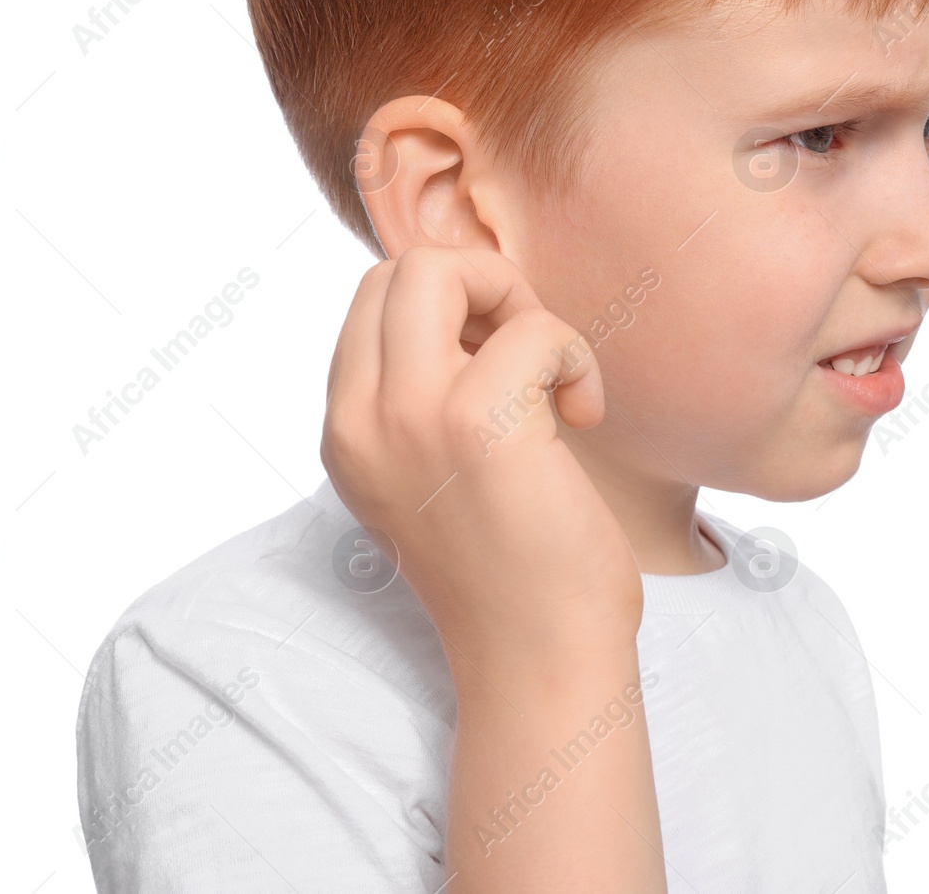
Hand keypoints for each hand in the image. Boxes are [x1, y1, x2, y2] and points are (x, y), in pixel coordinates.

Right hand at [320, 245, 642, 673]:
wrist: (539, 659)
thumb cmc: (510, 569)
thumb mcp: (426, 479)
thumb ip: (416, 402)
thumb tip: (467, 309)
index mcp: (344, 432)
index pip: (371, 300)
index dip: (449, 310)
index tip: (498, 371)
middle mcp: (358, 421)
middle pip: (397, 269)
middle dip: (477, 287)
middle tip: (527, 359)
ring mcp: (408, 419)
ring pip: (439, 269)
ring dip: (520, 309)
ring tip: (552, 382)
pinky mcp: (476, 426)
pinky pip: (532, 329)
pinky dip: (574, 355)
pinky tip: (584, 413)